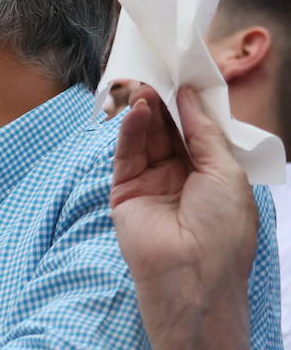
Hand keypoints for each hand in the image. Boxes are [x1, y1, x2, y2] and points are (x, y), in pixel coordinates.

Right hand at [110, 84, 257, 349]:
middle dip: (166, 104)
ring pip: (147, 139)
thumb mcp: (226, 173)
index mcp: (213, 175)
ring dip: (147, 112)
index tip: (186, 77)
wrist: (191, 276)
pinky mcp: (125, 191)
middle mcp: (182, 177)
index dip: (192, 106)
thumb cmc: (222, 230)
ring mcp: (152, 184)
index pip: (199, 132)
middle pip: (171, 131)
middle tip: (159, 73)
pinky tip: (137, 110)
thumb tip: (190, 98)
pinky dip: (131, 131)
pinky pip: (128, 155)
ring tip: (144, 85)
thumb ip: (204, 134)